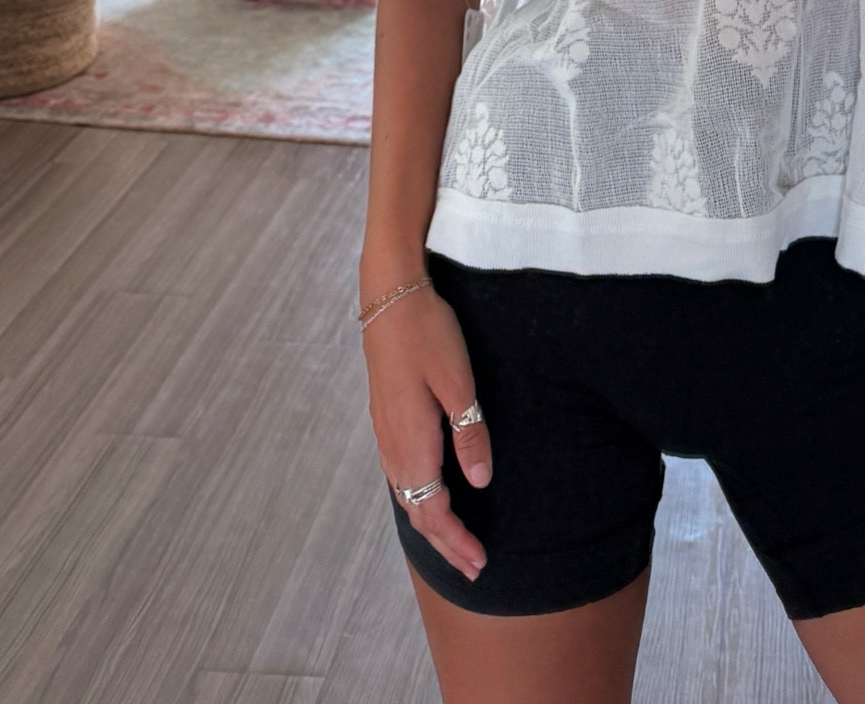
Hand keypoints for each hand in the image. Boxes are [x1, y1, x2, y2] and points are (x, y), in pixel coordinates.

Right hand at [362, 283, 490, 580]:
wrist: (388, 298)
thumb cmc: (428, 335)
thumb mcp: (458, 382)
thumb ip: (469, 433)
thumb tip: (480, 481)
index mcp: (413, 443)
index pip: (434, 510)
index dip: (456, 541)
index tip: (479, 562)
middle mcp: (394, 446)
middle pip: (417, 511)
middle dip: (445, 543)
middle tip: (472, 567)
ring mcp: (385, 433)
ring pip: (406, 494)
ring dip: (432, 522)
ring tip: (455, 541)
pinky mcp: (384, 418)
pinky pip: (399, 475)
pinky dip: (417, 498)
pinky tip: (429, 495)